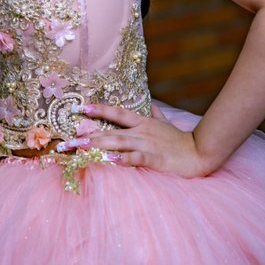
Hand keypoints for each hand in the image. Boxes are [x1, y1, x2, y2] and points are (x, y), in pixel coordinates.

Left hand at [58, 102, 210, 177]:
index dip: (99, 109)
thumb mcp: (166, 123)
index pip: (117, 113)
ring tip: (79, 148)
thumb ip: (156, 113)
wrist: (198, 152)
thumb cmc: (179, 140)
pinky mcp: (154, 158)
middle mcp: (141, 131)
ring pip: (118, 143)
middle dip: (87, 136)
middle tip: (66, 141)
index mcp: (142, 123)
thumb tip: (151, 103)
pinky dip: (122, 159)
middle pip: (110, 131)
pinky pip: (135, 158)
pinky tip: (109, 160)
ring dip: (97, 146)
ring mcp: (146, 144)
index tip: (80, 107)